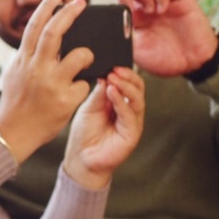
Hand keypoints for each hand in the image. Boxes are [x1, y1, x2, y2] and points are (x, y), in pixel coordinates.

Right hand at [0, 0, 94, 162]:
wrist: (14, 131)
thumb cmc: (18, 101)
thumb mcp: (16, 73)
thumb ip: (28, 55)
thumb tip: (42, 34)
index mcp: (23, 60)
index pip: (35, 26)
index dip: (47, 6)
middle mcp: (36, 68)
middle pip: (55, 32)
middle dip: (69, 14)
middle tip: (81, 2)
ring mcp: (51, 83)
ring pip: (80, 56)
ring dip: (87, 55)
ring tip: (86, 60)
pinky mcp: (65, 100)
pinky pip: (85, 83)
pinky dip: (84, 84)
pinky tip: (76, 92)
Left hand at [62, 67, 145, 188]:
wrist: (81, 158)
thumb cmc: (85, 133)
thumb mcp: (89, 107)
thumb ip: (98, 92)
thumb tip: (104, 72)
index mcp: (120, 102)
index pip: (128, 82)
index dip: (123, 71)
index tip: (112, 60)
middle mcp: (129, 110)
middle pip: (137, 88)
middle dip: (127, 76)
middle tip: (114, 67)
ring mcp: (132, 121)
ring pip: (137, 99)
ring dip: (126, 86)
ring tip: (113, 77)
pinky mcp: (132, 133)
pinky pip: (129, 114)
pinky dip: (121, 101)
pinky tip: (112, 91)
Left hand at [117, 0, 217, 75]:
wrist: (189, 64)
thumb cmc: (163, 58)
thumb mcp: (135, 50)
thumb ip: (122, 36)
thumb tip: (107, 27)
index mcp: (134, 15)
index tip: (121, 12)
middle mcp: (147, 4)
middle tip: (132, 7)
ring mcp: (164, 0)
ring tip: (151, 11)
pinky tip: (162, 9)